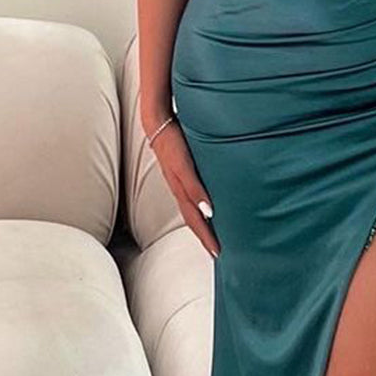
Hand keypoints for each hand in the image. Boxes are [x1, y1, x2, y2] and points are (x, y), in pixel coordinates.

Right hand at [151, 120, 219, 258]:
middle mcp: (179, 188)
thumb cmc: (173, 140)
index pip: (195, 219)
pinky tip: (206, 212)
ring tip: (212, 239)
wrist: (158, 122)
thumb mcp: (184, 165)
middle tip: (218, 254)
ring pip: (189, 210)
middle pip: (192, 218)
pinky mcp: (178, 175)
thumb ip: (195, 188)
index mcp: (181, 189)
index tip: (217, 253)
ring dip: (201, 227)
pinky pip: (188, 199)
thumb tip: (208, 212)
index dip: (206, 236)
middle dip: (204, 237)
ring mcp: (177, 181)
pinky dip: (197, 211)